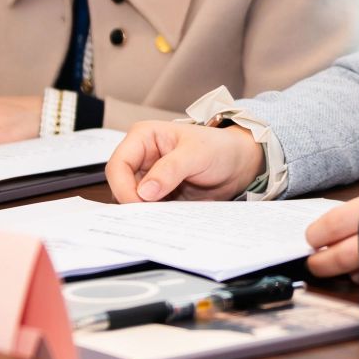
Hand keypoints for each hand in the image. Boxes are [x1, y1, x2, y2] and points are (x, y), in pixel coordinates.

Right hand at [106, 122, 264, 203]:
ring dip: (144, 211)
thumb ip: (170, 169)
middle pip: (121, 185)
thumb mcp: (197, 154)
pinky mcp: (159, 194)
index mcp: (144, 137)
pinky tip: (167, 220)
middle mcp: (142, 157)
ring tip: (161, 218)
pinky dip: (154, 217)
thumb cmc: (219, 147)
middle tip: (149, 217)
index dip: (123, 186)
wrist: (239, 163)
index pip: (118, 164)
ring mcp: (150, 177)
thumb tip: (145, 191)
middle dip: (132, 202)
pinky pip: (148, 209)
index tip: (138, 204)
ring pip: (132, 200)